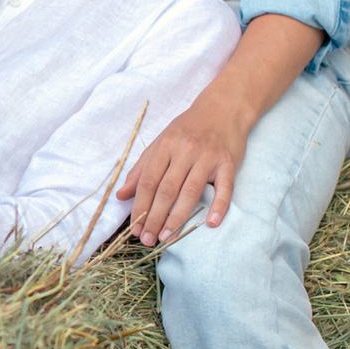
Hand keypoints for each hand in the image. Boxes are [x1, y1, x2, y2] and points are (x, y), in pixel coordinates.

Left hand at [116, 87, 251, 244]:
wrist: (223, 109)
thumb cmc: (187, 130)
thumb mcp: (160, 143)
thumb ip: (140, 169)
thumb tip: (121, 195)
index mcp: (165, 146)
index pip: (148, 181)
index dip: (139, 207)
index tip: (134, 228)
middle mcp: (185, 151)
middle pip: (167, 190)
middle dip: (154, 218)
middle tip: (147, 240)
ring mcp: (208, 157)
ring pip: (191, 192)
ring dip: (177, 218)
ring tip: (167, 237)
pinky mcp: (228, 163)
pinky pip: (224, 188)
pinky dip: (219, 206)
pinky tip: (211, 223)